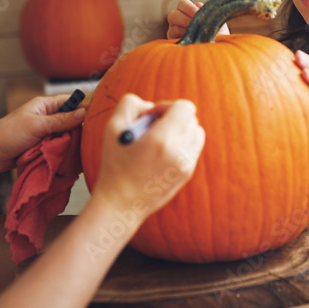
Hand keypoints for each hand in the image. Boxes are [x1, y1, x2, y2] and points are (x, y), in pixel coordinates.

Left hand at [0, 94, 85, 173]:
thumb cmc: (8, 134)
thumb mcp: (37, 125)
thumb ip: (61, 120)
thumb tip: (84, 112)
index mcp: (44, 105)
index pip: (70, 102)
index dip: (82, 107)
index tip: (96, 117)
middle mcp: (45, 118)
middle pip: (70, 121)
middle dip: (77, 129)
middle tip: (89, 138)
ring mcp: (43, 133)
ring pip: (65, 136)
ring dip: (69, 143)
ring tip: (79, 149)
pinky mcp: (41, 147)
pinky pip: (57, 148)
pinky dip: (61, 152)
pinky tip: (69, 157)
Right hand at [92, 93, 204, 221]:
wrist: (121, 203)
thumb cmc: (114, 165)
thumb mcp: (112, 128)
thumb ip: (130, 104)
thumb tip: (151, 106)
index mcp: (161, 140)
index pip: (185, 107)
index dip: (167, 106)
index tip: (152, 116)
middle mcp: (179, 152)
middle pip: (191, 118)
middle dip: (172, 117)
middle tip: (153, 128)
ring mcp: (186, 165)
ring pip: (196, 132)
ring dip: (180, 129)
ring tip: (159, 139)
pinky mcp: (187, 174)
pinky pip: (193, 147)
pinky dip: (182, 143)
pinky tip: (163, 151)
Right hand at [166, 0, 229, 39]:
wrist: (217, 47)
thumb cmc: (215, 32)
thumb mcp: (214, 20)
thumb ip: (206, 11)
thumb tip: (198, 5)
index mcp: (187, 11)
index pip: (182, 4)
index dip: (188, 7)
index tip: (197, 12)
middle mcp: (178, 20)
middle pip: (173, 15)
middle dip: (184, 18)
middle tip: (195, 23)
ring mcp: (174, 31)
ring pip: (174, 27)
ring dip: (185, 30)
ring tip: (196, 34)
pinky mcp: (173, 42)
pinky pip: (174, 38)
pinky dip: (184, 38)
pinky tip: (192, 40)